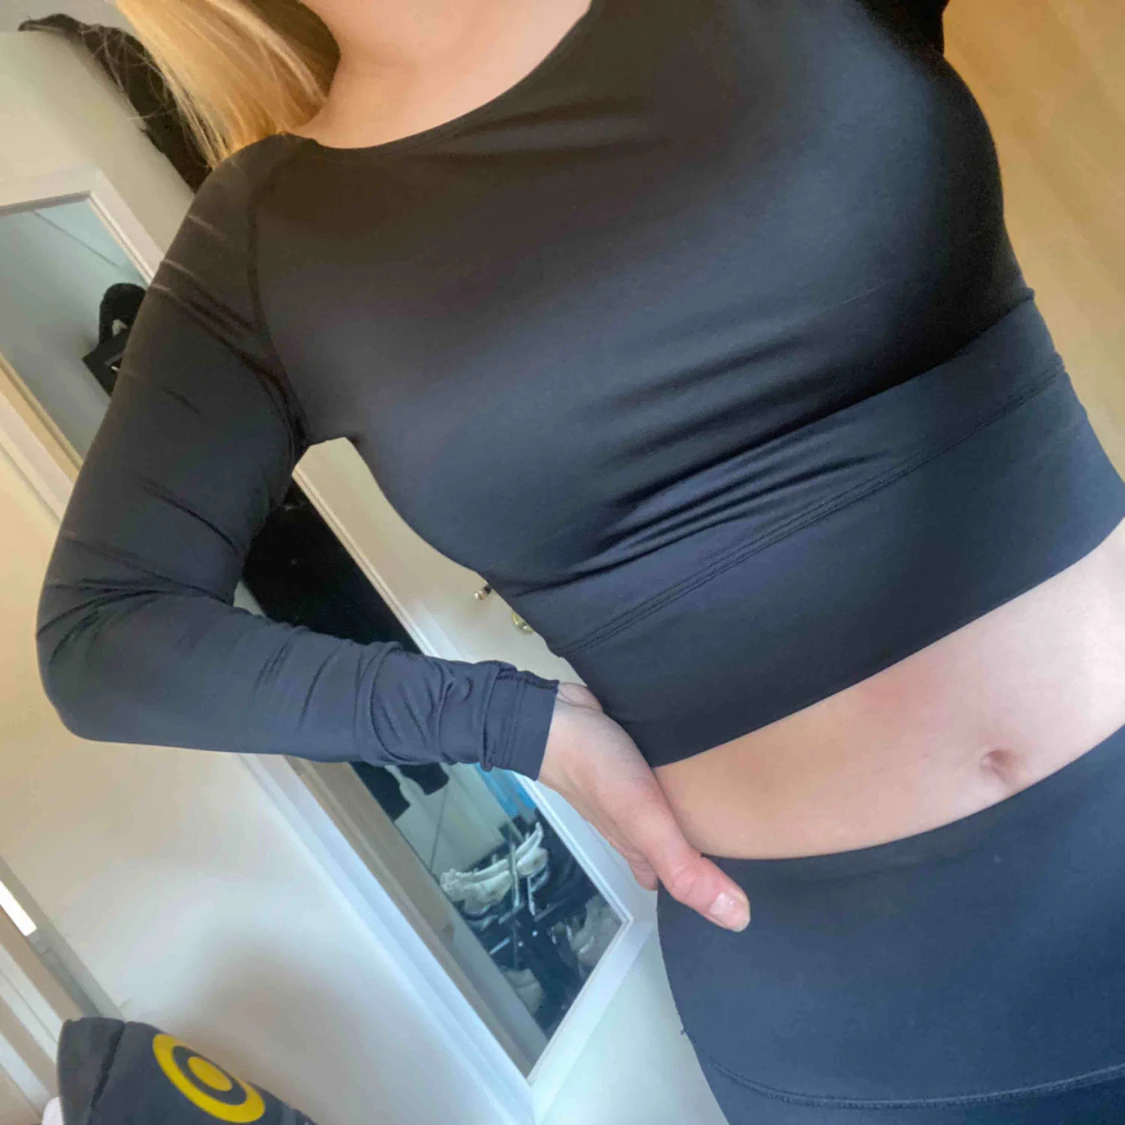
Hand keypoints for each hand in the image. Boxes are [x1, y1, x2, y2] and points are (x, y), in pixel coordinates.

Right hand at [537, 682, 750, 930]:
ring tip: (751, 796)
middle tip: (757, 837)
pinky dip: (692, 770)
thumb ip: (685, 869)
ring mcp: (638, 786)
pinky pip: (671, 772)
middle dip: (715, 844)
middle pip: (681, 843)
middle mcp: (641, 822)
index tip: (748, 885)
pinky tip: (714, 759)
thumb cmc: (598, 772)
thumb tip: (736, 917)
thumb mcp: (645, 825)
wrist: (557, 714)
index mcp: (641, 849)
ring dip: (706, 804)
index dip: (710, 887)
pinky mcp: (640, 753)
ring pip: (678, 807)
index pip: (678, 882)